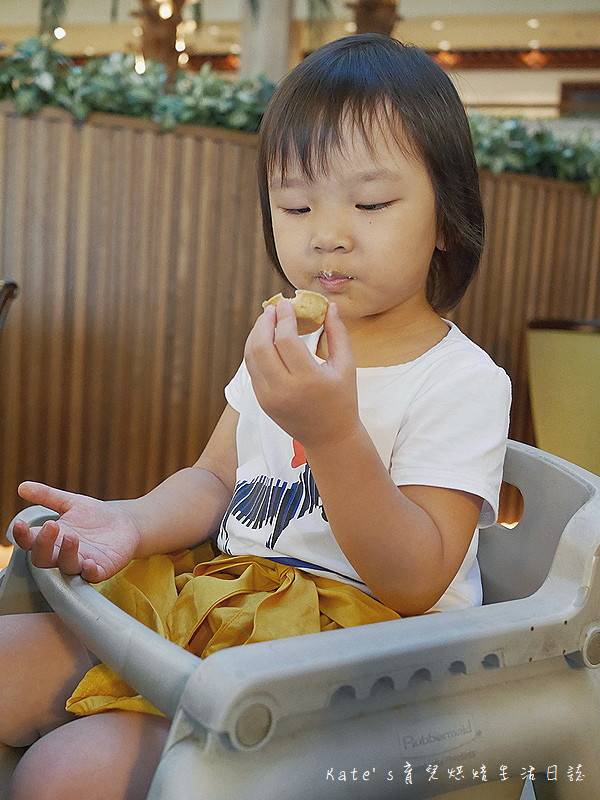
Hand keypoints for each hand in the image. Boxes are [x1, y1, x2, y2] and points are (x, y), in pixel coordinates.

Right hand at [13, 482, 142, 581]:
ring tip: (71, 536)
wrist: (126, 524)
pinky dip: (89, 571)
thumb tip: (22, 486)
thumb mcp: (71, 502)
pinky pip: (92, 576)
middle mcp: (63, 554)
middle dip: (43, 544)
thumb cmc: (96, 516)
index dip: (23, 536)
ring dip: (66, 553)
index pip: (30, 542)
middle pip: (43, 558)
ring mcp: (82, 562)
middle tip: (51, 525)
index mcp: (53, 538)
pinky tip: (88, 563)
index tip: (20, 524)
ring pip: (66, 566)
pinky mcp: (101, 568)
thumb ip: (47, 496)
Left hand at [244, 299, 359, 448]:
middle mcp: (284, 390)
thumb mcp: (346, 367)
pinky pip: (252, 370)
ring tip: (267, 321)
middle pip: (261, 346)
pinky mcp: (262, 401)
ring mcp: (269, 397)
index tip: (286, 303)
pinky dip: (255, 350)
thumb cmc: (342, 400)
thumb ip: (338, 334)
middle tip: (272, 308)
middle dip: (264, 322)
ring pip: (251, 357)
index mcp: (308, 380)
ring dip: (256, 334)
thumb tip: (330, 307)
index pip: (286, 340)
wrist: (329, 438)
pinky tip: (265, 339)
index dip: (284, 318)